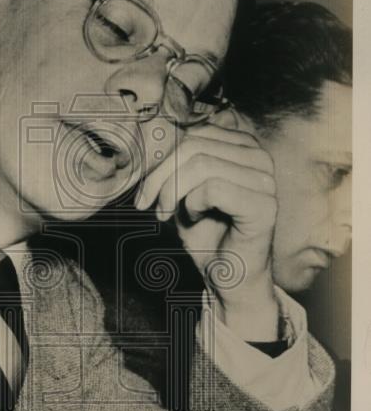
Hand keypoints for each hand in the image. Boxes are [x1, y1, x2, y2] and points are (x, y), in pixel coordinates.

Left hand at [135, 119, 278, 339]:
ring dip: (172, 192)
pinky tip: (193, 218)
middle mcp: (259, 156)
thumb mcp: (181, 190)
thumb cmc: (206, 234)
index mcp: (242, 146)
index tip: (145, 194)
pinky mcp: (264, 205)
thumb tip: (153, 140)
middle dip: (160, 177)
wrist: (227, 276)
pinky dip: (192, 204)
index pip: (193, 134)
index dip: (161, 162)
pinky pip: (212, 189)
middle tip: (148, 206)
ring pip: (201, 165)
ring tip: (167, 214)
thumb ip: (175, 163)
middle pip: (194, 146)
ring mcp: (265, 180)